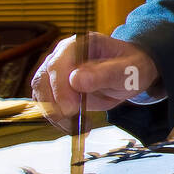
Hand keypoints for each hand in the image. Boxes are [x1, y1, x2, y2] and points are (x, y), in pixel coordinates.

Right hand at [31, 33, 160, 133]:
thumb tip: (75, 80)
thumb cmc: (131, 68)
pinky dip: (59, 120)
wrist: (129, 75)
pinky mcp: (54, 89)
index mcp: (78, 44)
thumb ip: (105, 73)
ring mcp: (55, 72)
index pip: (57, 64)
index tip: (70, 108)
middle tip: (75, 123)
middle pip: (43, 81)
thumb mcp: (128, 71)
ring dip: (56, 116)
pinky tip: (77, 128)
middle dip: (55, 105)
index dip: (59, 87)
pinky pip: (48, 106)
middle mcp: (61, 55)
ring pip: (42, 96)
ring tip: (81, 129)